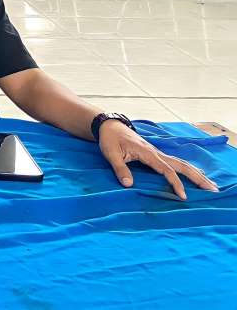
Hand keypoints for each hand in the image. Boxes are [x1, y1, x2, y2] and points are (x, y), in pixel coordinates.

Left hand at [98, 120, 218, 199]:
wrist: (110, 126)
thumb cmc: (110, 139)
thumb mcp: (111, 154)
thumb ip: (120, 169)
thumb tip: (128, 185)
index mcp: (147, 153)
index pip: (167, 170)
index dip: (176, 183)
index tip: (183, 196)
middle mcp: (156, 153)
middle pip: (182, 165)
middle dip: (197, 177)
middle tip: (213, 190)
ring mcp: (157, 153)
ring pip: (181, 163)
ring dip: (196, 173)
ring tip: (210, 185)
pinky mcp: (155, 154)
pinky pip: (175, 163)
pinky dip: (188, 169)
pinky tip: (195, 175)